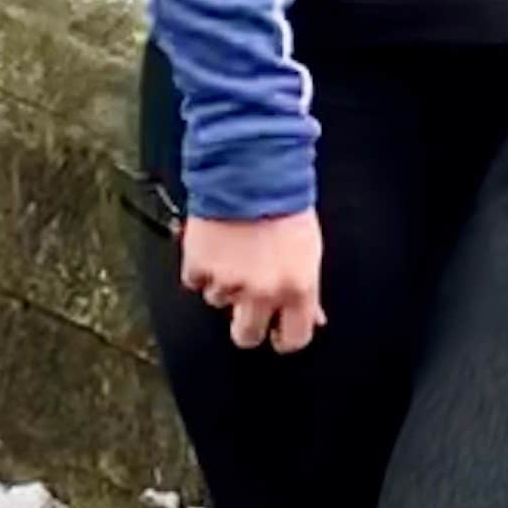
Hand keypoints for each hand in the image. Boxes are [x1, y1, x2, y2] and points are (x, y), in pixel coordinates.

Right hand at [180, 210, 325, 352]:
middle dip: (246, 325)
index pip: (294, 339)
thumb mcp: (309, 249)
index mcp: (297, 288)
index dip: (284, 338)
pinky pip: (195, 280)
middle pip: (246, 337)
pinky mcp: (198, 267)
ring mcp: (227, 282)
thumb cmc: (285, 201)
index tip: (278, 332)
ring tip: (233, 251)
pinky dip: (201, 265)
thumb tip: (312, 317)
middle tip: (247, 304)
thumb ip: (307, 288)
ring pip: (218, 302)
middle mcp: (262, 292)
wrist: (251, 168)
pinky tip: (214, 244)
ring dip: (223, 283)